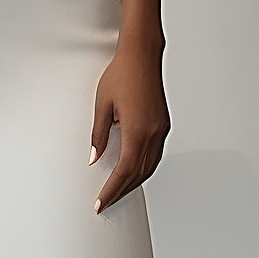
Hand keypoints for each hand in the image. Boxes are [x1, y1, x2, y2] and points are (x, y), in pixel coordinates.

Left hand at [90, 41, 169, 212]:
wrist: (142, 54)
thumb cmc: (122, 73)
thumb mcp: (102, 105)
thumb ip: (99, 135)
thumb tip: (95, 157)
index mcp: (137, 131)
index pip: (123, 171)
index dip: (111, 190)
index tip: (101, 202)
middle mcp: (153, 134)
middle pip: (138, 174)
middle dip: (121, 191)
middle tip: (106, 201)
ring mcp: (161, 130)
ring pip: (149, 167)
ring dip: (133, 182)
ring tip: (117, 191)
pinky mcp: (163, 124)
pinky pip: (155, 155)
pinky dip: (143, 168)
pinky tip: (133, 170)